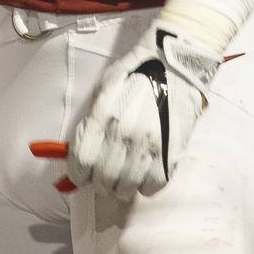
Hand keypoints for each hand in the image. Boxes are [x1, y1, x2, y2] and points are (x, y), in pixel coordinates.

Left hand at [68, 25, 220, 198]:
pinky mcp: (173, 153)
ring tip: (123, 177)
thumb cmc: (135, 74)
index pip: (82, 161)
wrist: (175, 66)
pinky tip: (143, 173)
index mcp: (104, 115)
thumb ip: (91, 122)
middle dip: (99, 182)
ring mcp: (150, 145)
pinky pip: (153, 186)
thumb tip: (79, 154)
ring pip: (126, 188)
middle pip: (103, 179)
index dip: (77, 174)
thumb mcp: (103, 89)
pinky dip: (145, 186)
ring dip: (121, 187)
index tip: (80, 175)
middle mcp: (125, 133)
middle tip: (102, 176)